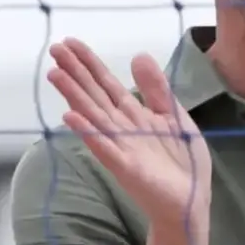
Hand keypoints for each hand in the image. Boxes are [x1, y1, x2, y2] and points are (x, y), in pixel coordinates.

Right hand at [47, 38, 211, 244]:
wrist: (190, 201)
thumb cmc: (182, 162)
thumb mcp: (174, 117)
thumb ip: (157, 90)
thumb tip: (138, 55)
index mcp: (133, 115)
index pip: (106, 84)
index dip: (89, 64)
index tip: (70, 43)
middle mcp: (121, 128)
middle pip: (94, 95)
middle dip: (75, 72)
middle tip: (54, 49)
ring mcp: (120, 147)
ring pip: (92, 116)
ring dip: (73, 96)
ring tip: (55, 74)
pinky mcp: (125, 167)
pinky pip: (104, 147)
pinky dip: (88, 132)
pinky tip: (71, 118)